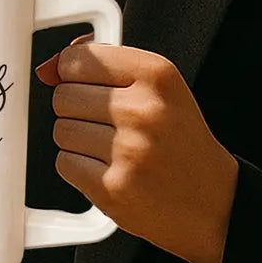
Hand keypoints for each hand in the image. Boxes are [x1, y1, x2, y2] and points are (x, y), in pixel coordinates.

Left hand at [34, 34, 238, 262]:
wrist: (214, 202)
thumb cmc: (181, 141)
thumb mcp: (158, 88)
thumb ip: (103, 65)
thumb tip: (47, 67)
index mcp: (157, 74)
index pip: (78, 59)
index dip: (73, 73)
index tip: (86, 84)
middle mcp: (144, 109)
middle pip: (64, 96)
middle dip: (77, 110)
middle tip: (108, 123)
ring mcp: (129, 150)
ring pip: (61, 130)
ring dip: (77, 141)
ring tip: (112, 148)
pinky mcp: (113, 188)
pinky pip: (65, 163)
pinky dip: (79, 168)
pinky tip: (108, 169)